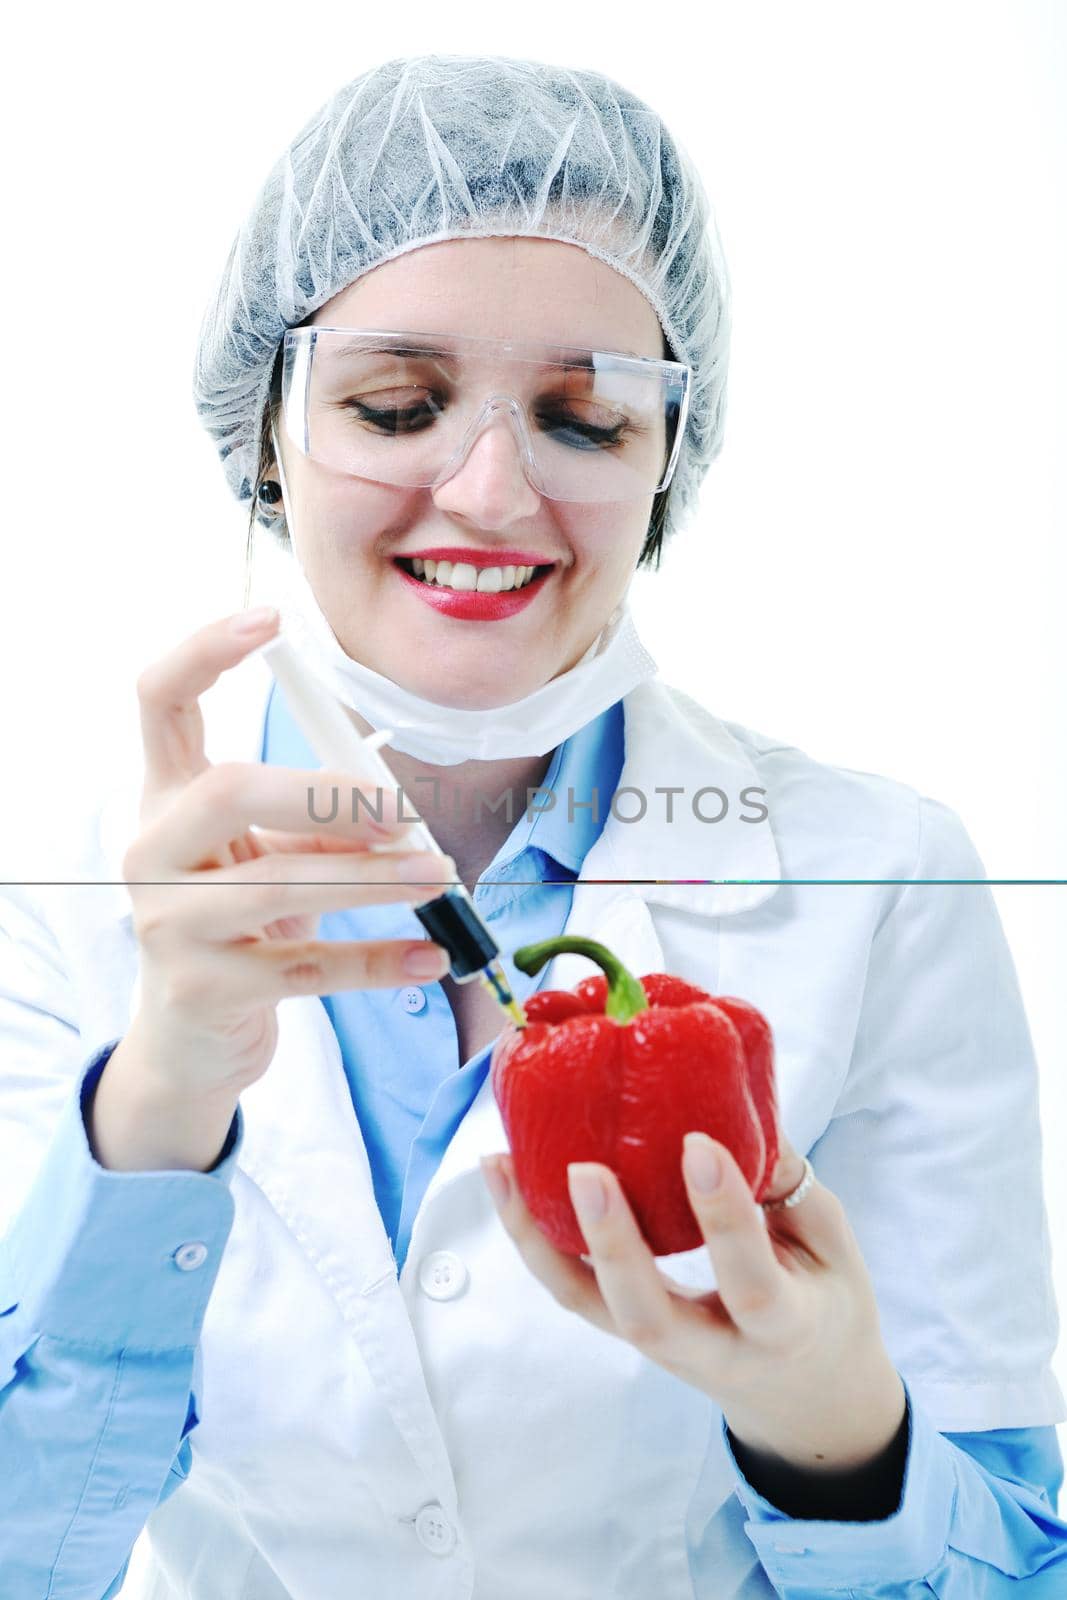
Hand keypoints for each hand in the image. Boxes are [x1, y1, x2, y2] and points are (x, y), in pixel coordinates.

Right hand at [92, 608, 454, 1169]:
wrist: (193, 1039)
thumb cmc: (242, 924)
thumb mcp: (271, 857)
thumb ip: (319, 821)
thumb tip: (396, 807)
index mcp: (165, 799)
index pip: (160, 702)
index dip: (206, 652)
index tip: (272, 620)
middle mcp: (151, 850)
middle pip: (228, 788)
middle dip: (325, 793)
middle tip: (404, 813)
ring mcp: (169, 924)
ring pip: (275, 883)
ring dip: (373, 878)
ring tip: (442, 877)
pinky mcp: (203, 989)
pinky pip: (305, 966)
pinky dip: (375, 960)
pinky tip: (429, 956)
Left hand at [481, 1132, 905, 1473]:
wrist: (803, 1398)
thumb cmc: (823, 1303)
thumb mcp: (834, 1248)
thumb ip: (792, 1186)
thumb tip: (740, 1107)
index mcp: (781, 1330)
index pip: (750, 1282)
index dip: (723, 1216)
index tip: (698, 1143)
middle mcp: (709, 1350)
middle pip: (647, 1314)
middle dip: (612, 1242)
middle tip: (586, 1169)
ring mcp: (654, 1345)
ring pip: (585, 1304)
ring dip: (536, 1236)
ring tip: (501, 1165)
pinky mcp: (620, 1328)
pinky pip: (569, 1288)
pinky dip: (530, 1234)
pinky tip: (502, 1176)